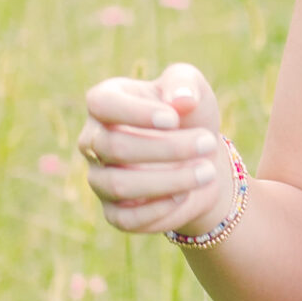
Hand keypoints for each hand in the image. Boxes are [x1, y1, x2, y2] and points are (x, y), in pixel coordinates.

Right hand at [80, 63, 232, 239]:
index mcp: (105, 102)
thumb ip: (184, 82)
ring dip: (169, 180)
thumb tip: (180, 100)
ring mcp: (100, 178)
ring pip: (119, 185)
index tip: (173, 119)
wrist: (203, 157)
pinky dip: (159, 209)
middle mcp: (93, 141)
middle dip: (167, 147)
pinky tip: (185, 195)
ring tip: (207, 171)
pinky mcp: (114, 212)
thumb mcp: (192, 86)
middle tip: (207, 142)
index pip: (101, 103)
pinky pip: (126, 218)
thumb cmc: (190, 114)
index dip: (135, 112)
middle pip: (114, 147)